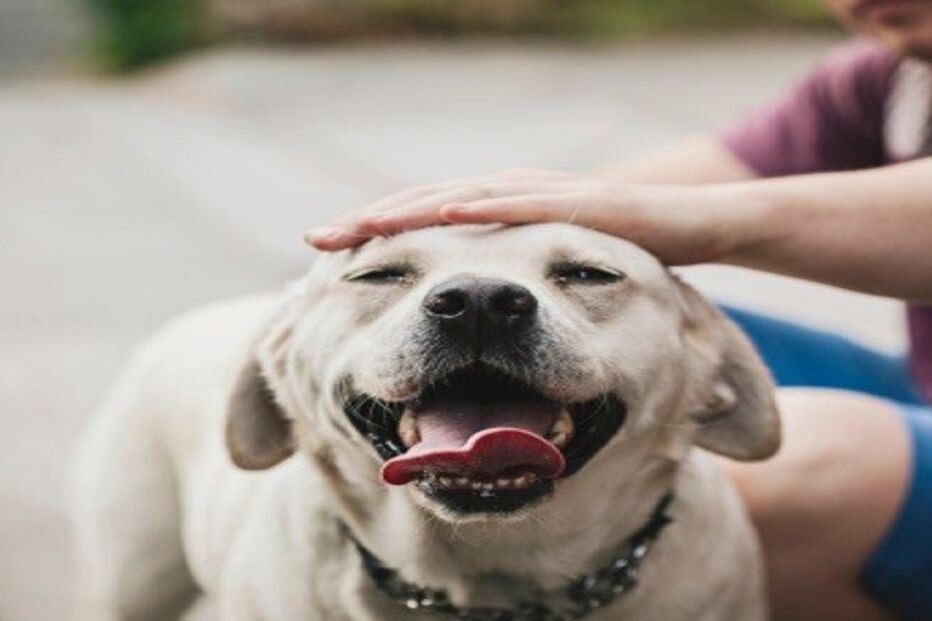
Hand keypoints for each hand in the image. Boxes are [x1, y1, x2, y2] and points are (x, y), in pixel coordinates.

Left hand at [305, 169, 740, 264]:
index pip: (427, 221)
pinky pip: (527, 204)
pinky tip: (445, 211)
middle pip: (428, 204)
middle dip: (372, 221)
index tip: (327, 256)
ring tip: (360, 225)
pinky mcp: (584, 201)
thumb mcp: (553, 276)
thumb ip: (513, 285)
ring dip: (410, 209)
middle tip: (316, 239)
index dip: (377, 236)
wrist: (698, 226)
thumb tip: (474, 320)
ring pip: (464, 196)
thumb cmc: (623, 252)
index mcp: (501, 214)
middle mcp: (513, 196)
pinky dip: (484, 205)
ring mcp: (546, 194)